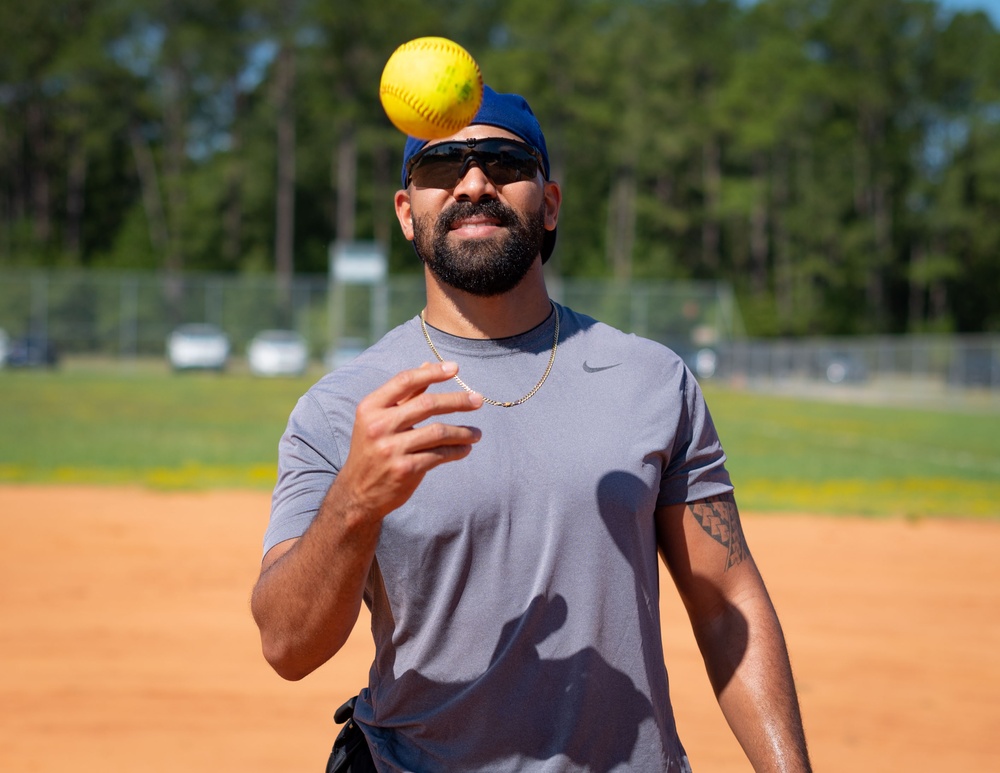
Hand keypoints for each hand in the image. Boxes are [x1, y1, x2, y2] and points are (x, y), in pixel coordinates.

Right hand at [336, 361, 482, 520]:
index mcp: (370, 408)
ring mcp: (391, 449)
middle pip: (427, 404)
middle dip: (457, 401)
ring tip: (476, 433)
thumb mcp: (379, 419)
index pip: (405, 381)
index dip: (432, 372)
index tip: (455, 368)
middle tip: (478, 400)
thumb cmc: (372, 450)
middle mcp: (379, 426)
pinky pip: (439, 455)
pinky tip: (465, 449)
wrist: (358, 493)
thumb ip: (404, 394)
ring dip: (462, 432)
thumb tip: (427, 364)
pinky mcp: (405, 469)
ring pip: (438, 432)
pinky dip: (456, 451)